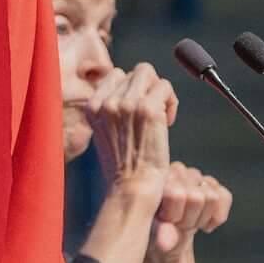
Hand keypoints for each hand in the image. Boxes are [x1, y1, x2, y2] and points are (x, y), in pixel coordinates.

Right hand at [86, 62, 176, 198]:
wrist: (131, 190)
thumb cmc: (122, 171)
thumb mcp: (105, 136)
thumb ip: (111, 113)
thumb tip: (126, 95)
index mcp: (92, 107)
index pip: (115, 76)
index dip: (131, 90)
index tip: (137, 113)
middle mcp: (106, 102)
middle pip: (134, 72)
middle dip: (147, 88)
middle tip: (153, 114)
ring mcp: (126, 104)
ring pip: (148, 72)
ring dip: (159, 91)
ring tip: (162, 116)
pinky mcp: (147, 109)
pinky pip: (165, 86)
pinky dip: (171, 101)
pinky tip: (168, 123)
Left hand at [152, 164, 232, 255]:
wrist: (165, 237)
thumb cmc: (153, 233)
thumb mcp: (152, 235)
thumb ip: (159, 233)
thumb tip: (166, 243)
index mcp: (155, 177)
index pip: (177, 195)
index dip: (174, 216)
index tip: (164, 221)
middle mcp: (174, 170)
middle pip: (197, 198)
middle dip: (188, 219)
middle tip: (176, 223)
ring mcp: (194, 174)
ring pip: (212, 197)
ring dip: (201, 218)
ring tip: (187, 222)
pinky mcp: (211, 184)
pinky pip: (225, 196)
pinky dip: (218, 216)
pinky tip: (205, 224)